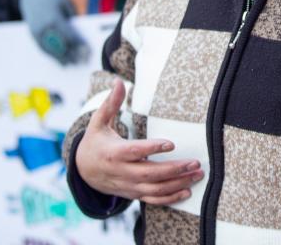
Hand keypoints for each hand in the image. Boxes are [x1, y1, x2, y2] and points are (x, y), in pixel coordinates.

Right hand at [19, 0, 89, 64]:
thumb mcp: (65, 3)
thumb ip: (72, 17)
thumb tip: (80, 34)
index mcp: (54, 19)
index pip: (69, 36)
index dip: (79, 45)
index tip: (87, 51)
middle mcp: (44, 28)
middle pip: (60, 45)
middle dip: (71, 54)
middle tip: (82, 62)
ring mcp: (37, 33)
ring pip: (50, 49)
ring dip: (61, 58)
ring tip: (70, 65)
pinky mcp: (33, 35)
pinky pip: (43, 48)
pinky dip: (51, 55)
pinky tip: (59, 60)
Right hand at [75, 80, 202, 203]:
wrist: (83, 172)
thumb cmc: (95, 143)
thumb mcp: (99, 122)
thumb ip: (111, 103)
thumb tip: (119, 82)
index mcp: (113, 153)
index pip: (135, 151)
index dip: (152, 148)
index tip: (171, 143)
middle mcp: (121, 172)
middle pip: (150, 173)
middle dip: (174, 169)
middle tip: (195, 162)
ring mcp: (128, 185)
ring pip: (155, 189)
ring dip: (178, 184)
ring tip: (197, 174)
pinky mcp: (133, 193)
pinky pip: (153, 199)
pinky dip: (170, 198)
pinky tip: (187, 192)